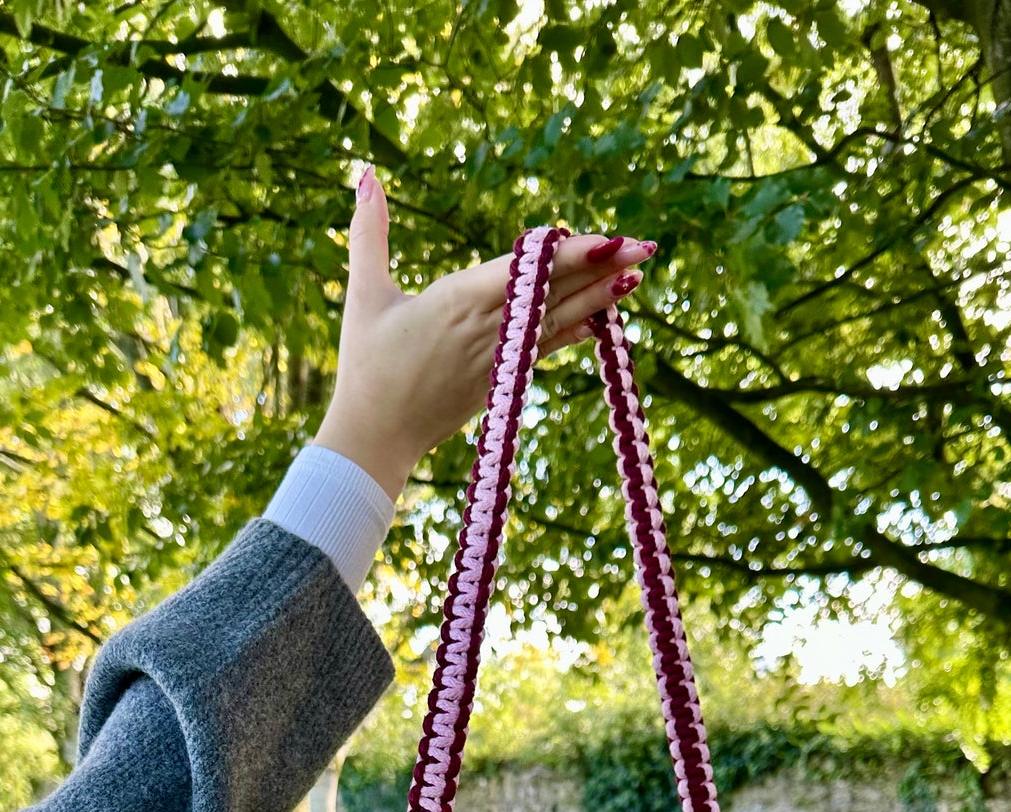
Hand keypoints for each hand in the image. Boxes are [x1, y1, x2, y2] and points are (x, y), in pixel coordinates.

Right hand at [313, 168, 655, 501]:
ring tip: (639, 275)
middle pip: (556, 290)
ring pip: (561, 318)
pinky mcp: (505, 376)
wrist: (377, 438)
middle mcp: (492, 328)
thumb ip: (369, 233)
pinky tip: (606, 313)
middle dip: (603, 267)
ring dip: (601, 296)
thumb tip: (365, 174)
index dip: (570, 253)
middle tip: (646, 246)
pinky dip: (578, 327)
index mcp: (461, 299)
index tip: (606, 239)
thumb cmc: (366, 367)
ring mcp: (503, 356)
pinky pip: (550, 346)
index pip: (528, 270)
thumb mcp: (364, 294)